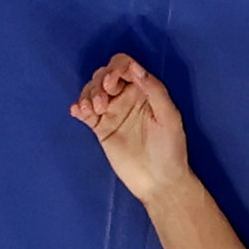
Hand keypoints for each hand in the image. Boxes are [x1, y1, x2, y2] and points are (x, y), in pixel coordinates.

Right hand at [70, 52, 190, 203]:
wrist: (159, 182)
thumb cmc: (170, 150)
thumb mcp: (169, 117)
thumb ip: (154, 90)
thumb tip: (135, 68)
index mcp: (144, 90)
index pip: (124, 66)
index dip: (115, 69)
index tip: (112, 85)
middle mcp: (126, 97)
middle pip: (103, 75)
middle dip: (99, 83)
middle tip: (103, 103)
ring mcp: (112, 112)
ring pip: (92, 91)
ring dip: (87, 95)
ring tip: (92, 111)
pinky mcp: (100, 128)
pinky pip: (85, 112)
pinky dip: (78, 107)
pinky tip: (78, 112)